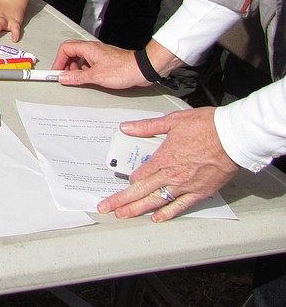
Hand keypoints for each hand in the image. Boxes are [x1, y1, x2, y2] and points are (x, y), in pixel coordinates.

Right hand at [53, 40, 151, 88]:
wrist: (142, 69)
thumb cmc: (123, 69)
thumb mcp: (96, 76)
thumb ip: (77, 77)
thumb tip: (64, 77)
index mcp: (88, 48)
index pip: (65, 49)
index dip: (58, 60)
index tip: (56, 71)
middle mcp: (93, 49)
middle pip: (71, 52)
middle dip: (66, 64)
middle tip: (65, 76)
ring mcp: (99, 54)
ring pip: (81, 57)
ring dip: (76, 68)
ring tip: (79, 78)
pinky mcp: (106, 60)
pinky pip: (90, 62)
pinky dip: (86, 70)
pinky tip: (91, 78)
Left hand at [98, 108, 238, 221]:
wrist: (234, 136)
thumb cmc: (206, 127)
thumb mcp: (172, 122)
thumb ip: (146, 127)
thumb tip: (126, 128)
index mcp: (163, 159)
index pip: (139, 175)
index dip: (128, 180)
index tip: (122, 183)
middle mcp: (172, 176)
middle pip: (141, 192)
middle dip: (122, 201)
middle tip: (107, 208)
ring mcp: (186, 186)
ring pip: (157, 201)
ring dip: (138, 209)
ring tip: (124, 216)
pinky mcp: (201, 192)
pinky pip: (180, 206)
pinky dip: (167, 213)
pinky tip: (156, 218)